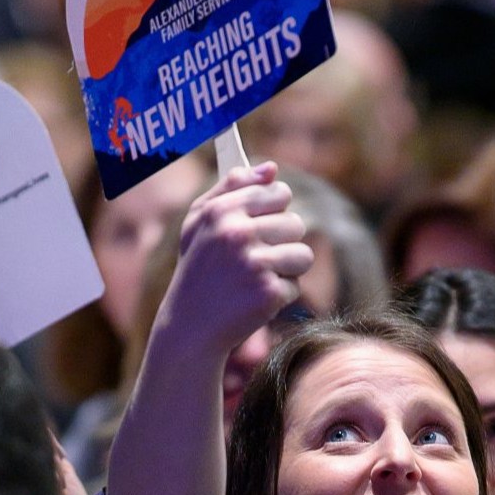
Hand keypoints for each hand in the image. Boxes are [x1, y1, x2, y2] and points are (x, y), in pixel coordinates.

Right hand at [160, 162, 313, 356]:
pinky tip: (255, 300)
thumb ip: (232, 187)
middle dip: (283, 243)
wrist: (190, 326)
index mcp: (222, 210)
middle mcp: (237, 233)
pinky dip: (280, 296)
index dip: (275, 212)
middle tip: (256, 260)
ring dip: (287, 270)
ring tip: (259, 279)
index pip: (279, 192)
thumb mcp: (201, 223)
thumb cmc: (200, 269)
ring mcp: (254, 264)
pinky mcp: (269, 293)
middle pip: (296, 224)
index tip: (260, 227)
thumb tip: (271, 167)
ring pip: (303, 255)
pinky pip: (296, 286)